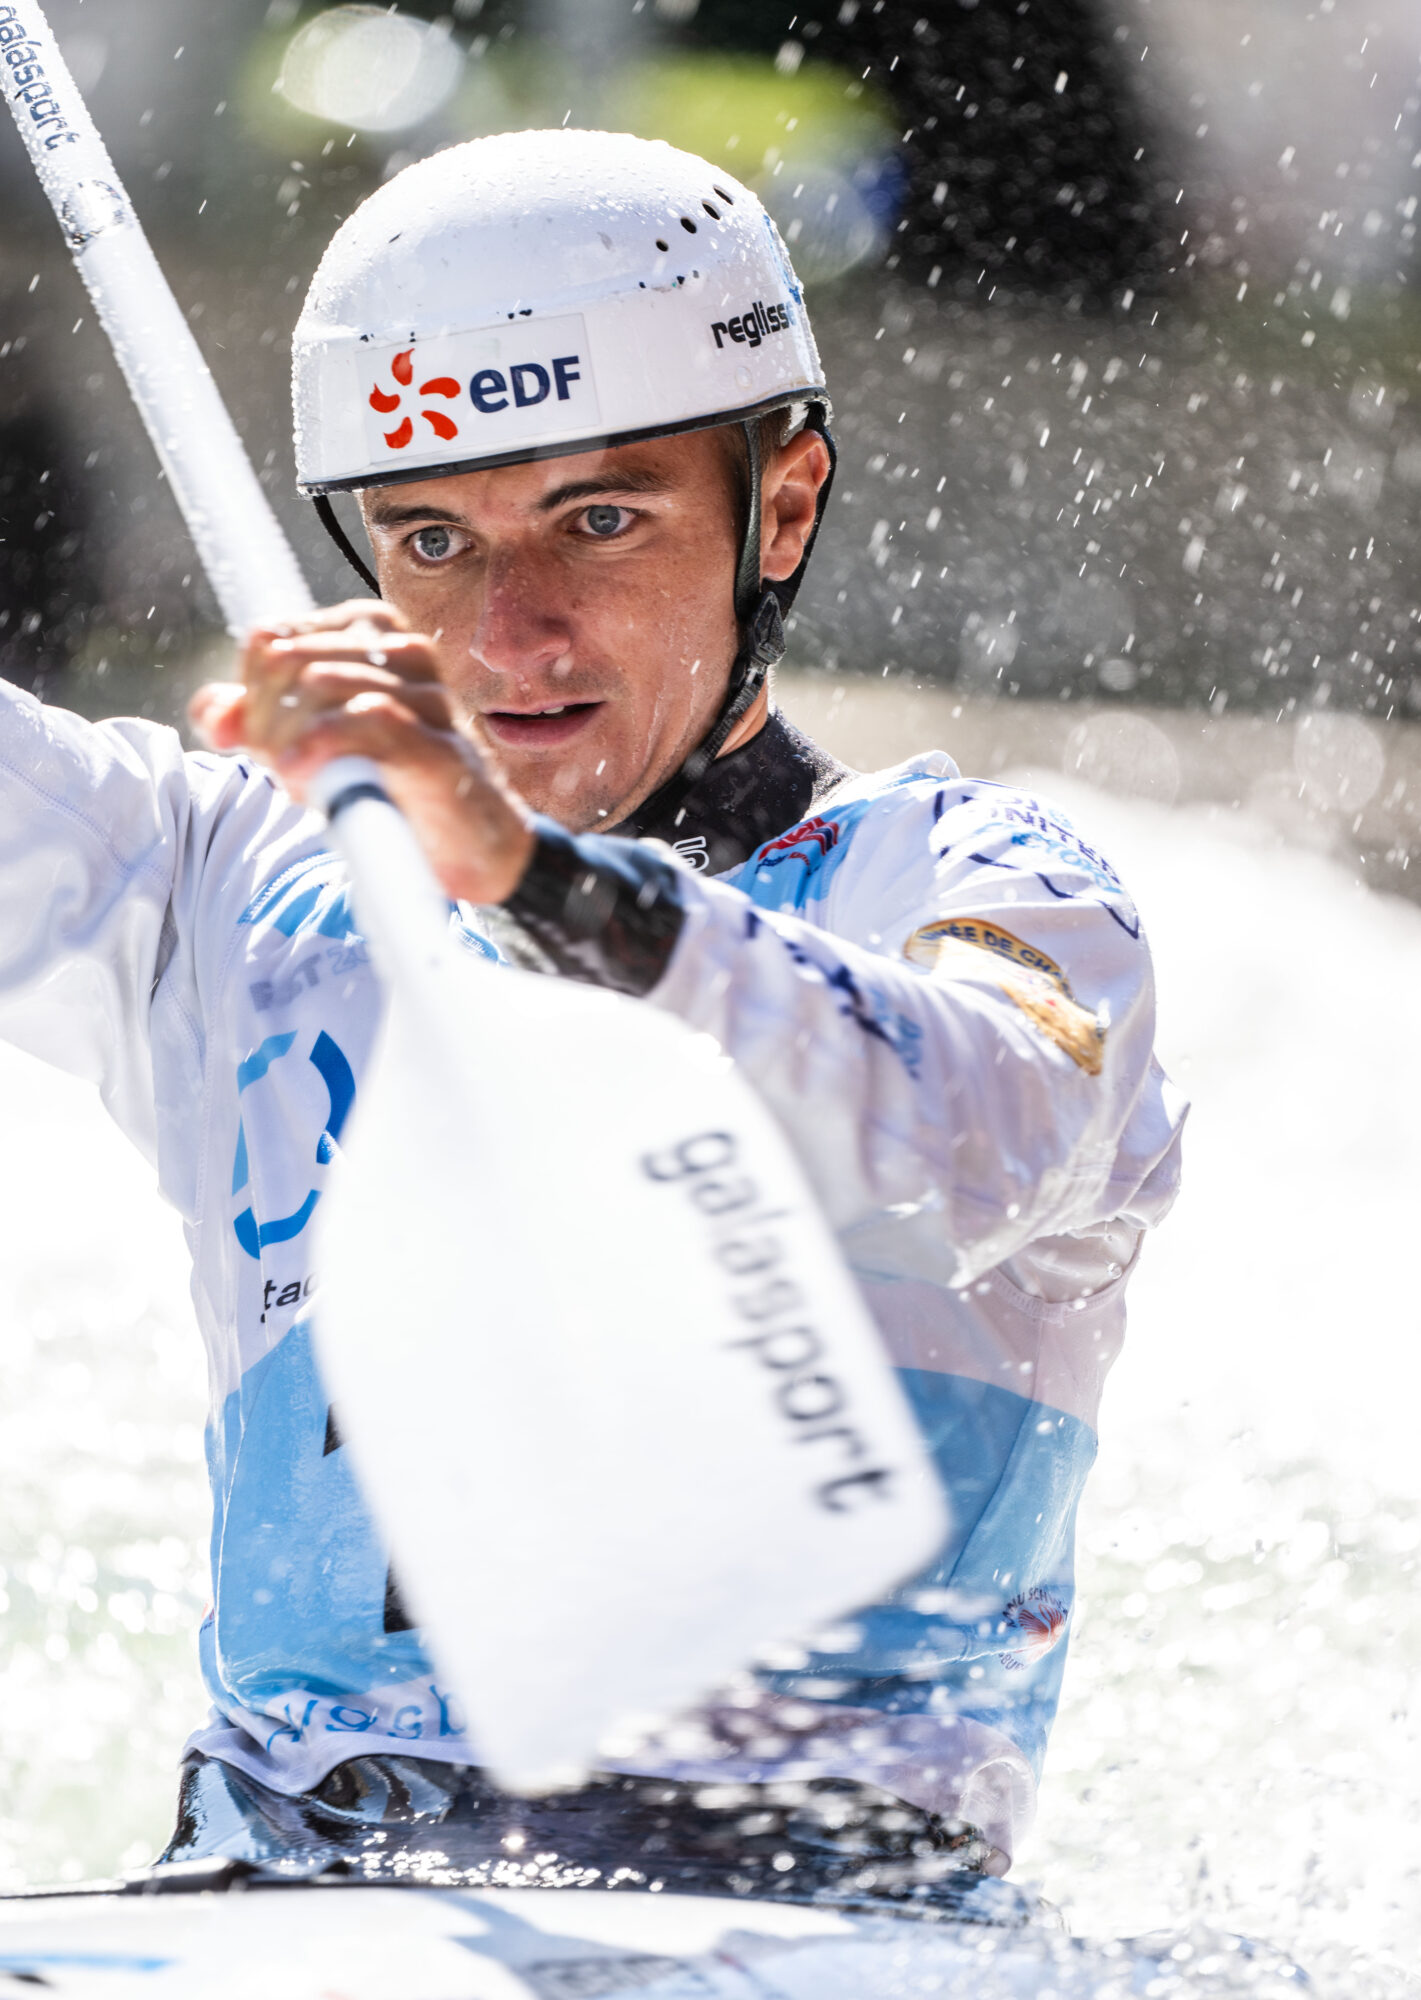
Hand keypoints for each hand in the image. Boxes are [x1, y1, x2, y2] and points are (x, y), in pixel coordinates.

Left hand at [189, 600, 534, 905]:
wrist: (466, 847)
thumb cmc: (391, 785)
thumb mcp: (310, 744)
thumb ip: (255, 720)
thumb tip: (216, 712)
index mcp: (371, 633)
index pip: (270, 639)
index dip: (251, 697)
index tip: (265, 743)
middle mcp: (404, 651)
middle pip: (288, 659)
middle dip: (266, 720)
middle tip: (282, 768)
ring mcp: (429, 697)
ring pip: (322, 683)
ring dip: (291, 741)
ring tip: (301, 783)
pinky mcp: (442, 748)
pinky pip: (370, 720)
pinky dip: (323, 746)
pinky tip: (305, 774)